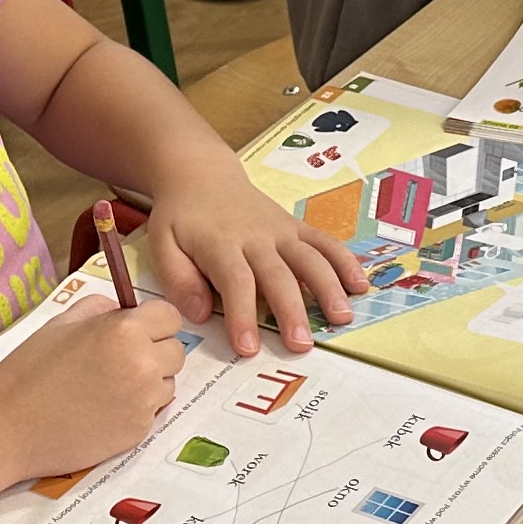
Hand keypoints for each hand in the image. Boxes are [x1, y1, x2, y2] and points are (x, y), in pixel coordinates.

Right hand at [0, 285, 188, 483]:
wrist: (7, 427)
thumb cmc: (28, 371)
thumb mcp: (61, 323)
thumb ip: (100, 309)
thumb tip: (123, 309)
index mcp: (124, 331)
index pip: (170, 317)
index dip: (153, 322)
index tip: (137, 329)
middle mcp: (142, 365)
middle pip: (175, 351)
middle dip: (154, 352)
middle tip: (120, 359)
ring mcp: (143, 402)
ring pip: (167, 383)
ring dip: (149, 382)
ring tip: (107, 386)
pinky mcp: (138, 432)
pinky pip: (151, 412)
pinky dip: (135, 409)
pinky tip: (102, 409)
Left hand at [141, 162, 368, 358]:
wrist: (202, 176)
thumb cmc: (181, 218)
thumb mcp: (162, 244)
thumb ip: (178, 279)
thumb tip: (199, 314)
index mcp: (220, 245)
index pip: (235, 282)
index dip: (243, 315)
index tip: (249, 348)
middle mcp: (256, 237)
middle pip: (278, 275)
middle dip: (291, 310)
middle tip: (301, 344)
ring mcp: (280, 231)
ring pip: (310, 258)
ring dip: (328, 287)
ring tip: (341, 317)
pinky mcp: (296, 228)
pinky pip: (325, 242)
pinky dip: (345, 262)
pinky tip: (360, 286)